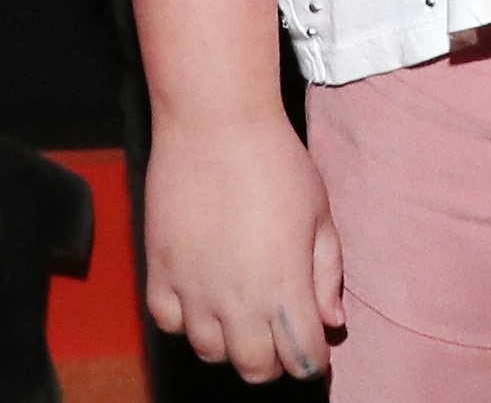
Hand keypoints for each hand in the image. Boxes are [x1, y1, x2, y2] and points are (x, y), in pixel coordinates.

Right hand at [140, 104, 345, 382]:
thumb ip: (327, 275)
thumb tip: (331, 322)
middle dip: (273, 359)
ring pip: (209, 352)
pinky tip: (199, 294)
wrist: (215, 122)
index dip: (312, 357)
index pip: (303, 362)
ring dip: (228, 341)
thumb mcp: (320, 215)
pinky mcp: (159, 268)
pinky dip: (183, 319)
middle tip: (277, 328)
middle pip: (254, 369)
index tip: (311, 338)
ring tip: (238, 310)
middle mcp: (237, 301)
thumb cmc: (276, 161)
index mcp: (285, 289)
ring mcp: (193, 287)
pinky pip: (166, 320)